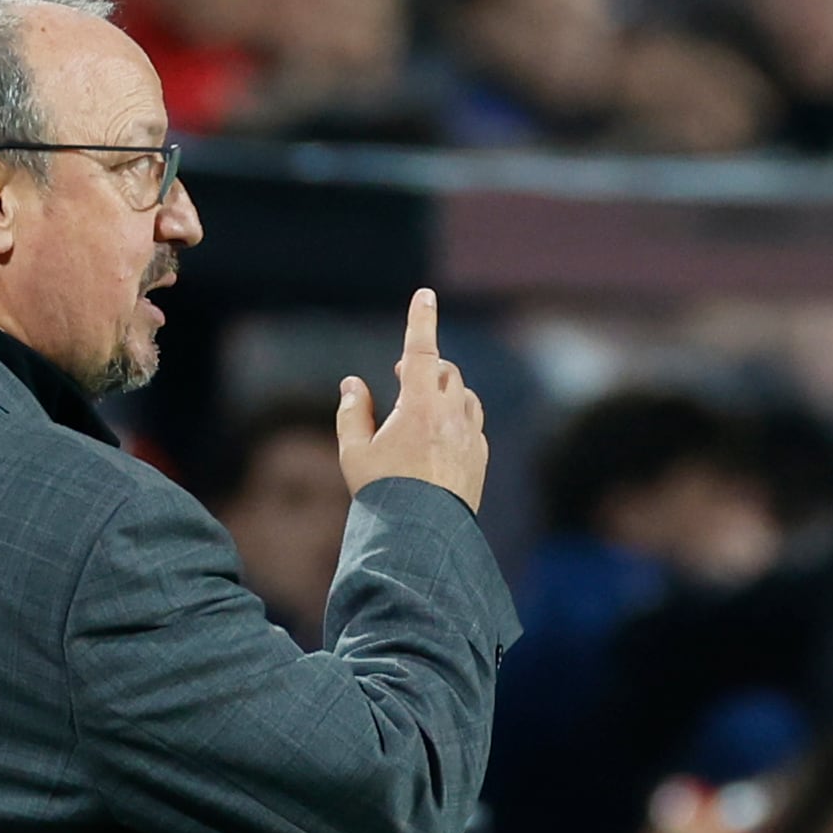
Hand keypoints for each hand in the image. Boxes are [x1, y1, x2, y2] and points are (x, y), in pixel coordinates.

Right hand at [334, 288, 487, 512]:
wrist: (421, 536)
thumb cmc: (382, 493)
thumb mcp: (354, 452)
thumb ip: (352, 411)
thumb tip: (353, 383)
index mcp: (420, 405)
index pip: (422, 350)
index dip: (421, 320)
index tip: (425, 295)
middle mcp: (452, 414)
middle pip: (446, 371)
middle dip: (427, 366)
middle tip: (404, 373)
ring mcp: (471, 436)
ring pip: (464, 395)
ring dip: (445, 391)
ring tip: (423, 407)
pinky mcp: (480, 457)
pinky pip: (473, 424)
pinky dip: (457, 419)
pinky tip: (440, 438)